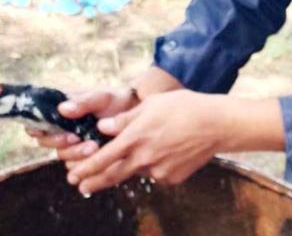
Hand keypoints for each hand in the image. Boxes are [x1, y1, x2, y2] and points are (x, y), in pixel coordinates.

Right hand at [26, 88, 137, 158]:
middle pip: (46, 142)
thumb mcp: (101, 97)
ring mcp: (72, 144)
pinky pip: (76, 167)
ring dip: (76, 154)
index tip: (47, 130)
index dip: (36, 129)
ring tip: (94, 146)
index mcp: (59, 111)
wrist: (136, 114)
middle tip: (77, 138)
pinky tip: (98, 157)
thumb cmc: (116, 100)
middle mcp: (62, 128)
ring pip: (62, 156)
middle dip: (61, 142)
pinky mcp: (85, 158)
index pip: (35, 123)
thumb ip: (83, 102)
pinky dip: (85, 164)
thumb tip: (62, 109)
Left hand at [66, 90, 227, 195]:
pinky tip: (169, 149)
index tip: (73, 174)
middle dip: (93, 182)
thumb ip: (125, 119)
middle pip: (112, 175)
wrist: (217, 124)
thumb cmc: (184, 107)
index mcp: (136, 137)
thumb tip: (103, 127)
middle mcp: (144, 157)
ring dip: (134, 164)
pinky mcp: (172, 178)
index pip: (103, 157)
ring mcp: (158, 170)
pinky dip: (156, 164)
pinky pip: (157, 173)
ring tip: (148, 148)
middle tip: (80, 186)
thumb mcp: (152, 104)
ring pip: (138, 170)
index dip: (86, 168)